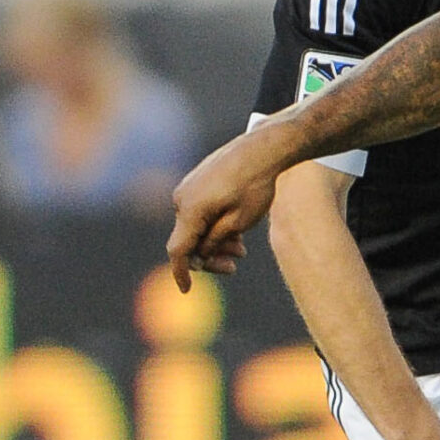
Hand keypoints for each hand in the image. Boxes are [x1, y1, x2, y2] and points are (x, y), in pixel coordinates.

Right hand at [165, 137, 280, 289]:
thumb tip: (199, 255)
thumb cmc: (255, 185)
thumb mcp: (239, 222)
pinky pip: (199, 213)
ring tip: (242, 249)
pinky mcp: (196, 183)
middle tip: (235, 266)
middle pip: (188, 240)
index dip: (181, 273)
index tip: (186, 290)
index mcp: (190, 209)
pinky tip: (236, 231)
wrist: (262, 148)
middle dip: (209, 257)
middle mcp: (182, 198)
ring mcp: (188, 189)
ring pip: (195, 227)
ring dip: (215, 242)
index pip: (178, 250)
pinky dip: (214, 226)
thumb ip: (215, 242)